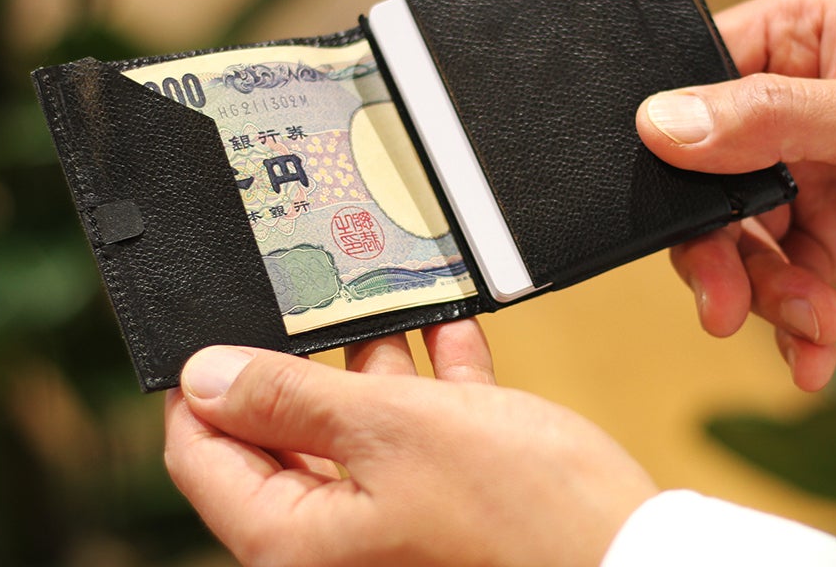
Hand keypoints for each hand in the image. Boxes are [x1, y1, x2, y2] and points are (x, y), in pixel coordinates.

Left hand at [164, 320, 656, 566]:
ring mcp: (388, 529)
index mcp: (294, 543)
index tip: (219, 324)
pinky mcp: (441, 513)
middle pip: (280, 438)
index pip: (202, 456)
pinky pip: (411, 441)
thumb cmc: (523, 513)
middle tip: (306, 295)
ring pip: (351, 432)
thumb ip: (289, 398)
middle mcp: (332, 546)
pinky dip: (423, 389)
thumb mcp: (394, 429)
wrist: (633, 559)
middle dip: (299, 363)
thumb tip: (203, 377)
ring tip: (375, 299)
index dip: (203, 385)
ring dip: (369, 365)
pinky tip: (443, 333)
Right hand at [636, 0, 835, 390]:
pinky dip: (787, 325)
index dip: (671, 136)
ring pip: (728, 242)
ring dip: (761, 293)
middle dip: (712, 247)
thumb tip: (660, 122)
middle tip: (724, 301)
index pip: (697, 76)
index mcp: (797, 40)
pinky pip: (770, 285)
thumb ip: (769, 119)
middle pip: (697, 176)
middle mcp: (785, 107)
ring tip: (813, 321)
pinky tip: (815, 351)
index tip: (671, 197)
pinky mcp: (816, 242)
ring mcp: (798, 178)